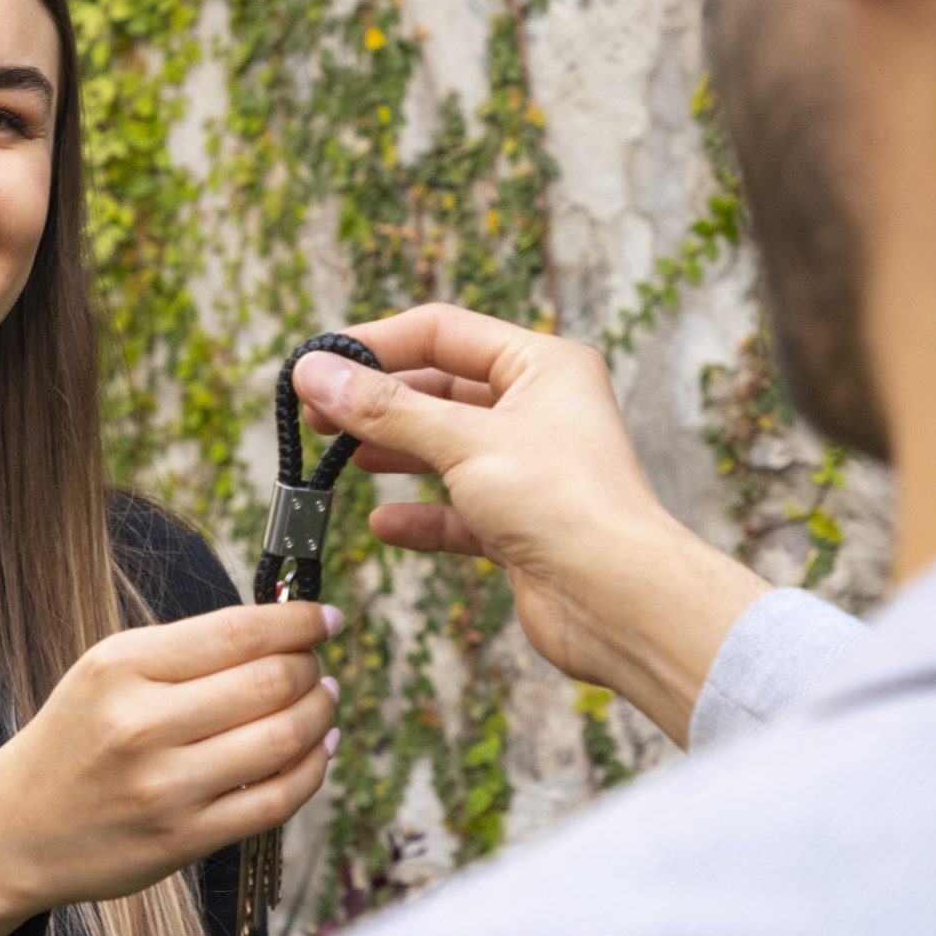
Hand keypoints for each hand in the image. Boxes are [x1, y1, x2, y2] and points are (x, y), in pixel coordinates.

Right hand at [0, 601, 341, 913]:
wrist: (16, 829)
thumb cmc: (75, 739)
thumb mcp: (105, 672)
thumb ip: (185, 651)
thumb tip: (283, 634)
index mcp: (120, 667)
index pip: (238, 631)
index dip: (298, 621)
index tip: (325, 618)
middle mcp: (141, 725)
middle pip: (269, 682)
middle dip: (311, 669)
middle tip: (316, 666)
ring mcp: (164, 788)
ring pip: (282, 740)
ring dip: (320, 715)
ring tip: (322, 702)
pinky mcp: (183, 840)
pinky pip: (275, 801)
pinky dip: (312, 770)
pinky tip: (317, 750)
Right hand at [292, 303, 772, 745]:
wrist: (620, 602)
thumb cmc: (565, 505)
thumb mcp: (464, 442)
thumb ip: (385, 409)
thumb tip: (315, 372)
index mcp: (543, 366)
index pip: (444, 333)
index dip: (377, 343)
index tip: (319, 362)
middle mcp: (540, 410)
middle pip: (440, 390)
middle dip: (377, 401)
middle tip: (315, 413)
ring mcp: (530, 470)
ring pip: (445, 449)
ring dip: (393, 452)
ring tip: (337, 456)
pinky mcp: (521, 526)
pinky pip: (457, 512)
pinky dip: (419, 515)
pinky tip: (382, 522)